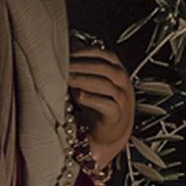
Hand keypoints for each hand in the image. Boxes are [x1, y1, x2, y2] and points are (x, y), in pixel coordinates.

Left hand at [67, 43, 135, 166]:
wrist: (109, 133)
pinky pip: (107, 105)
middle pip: (106, 68)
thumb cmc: (97, 106)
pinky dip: (92, 99)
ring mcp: (123, 100)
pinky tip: (79, 96)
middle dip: (83, 65)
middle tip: (65, 66)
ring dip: (85, 80)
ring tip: (68, 79)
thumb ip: (82, 72)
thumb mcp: (92, 85)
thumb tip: (62, 60)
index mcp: (118, 72)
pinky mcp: (117, 116)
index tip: (70, 54)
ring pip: (107, 85)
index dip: (88, 53)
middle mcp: (123, 84)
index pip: (106, 56)